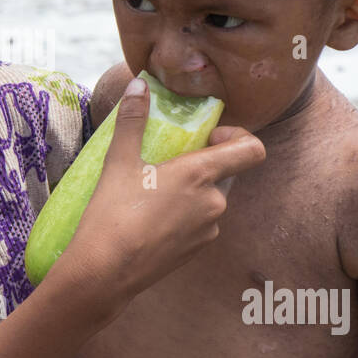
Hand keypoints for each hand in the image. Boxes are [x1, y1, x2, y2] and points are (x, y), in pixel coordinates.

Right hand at [58, 78, 265, 301]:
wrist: (105, 273)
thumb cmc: (112, 214)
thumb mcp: (118, 161)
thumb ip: (133, 121)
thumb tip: (139, 84)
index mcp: (202, 175)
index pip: (252, 149)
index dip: (237, 137)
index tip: (207, 137)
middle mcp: (215, 202)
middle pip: (226, 172)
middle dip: (203, 163)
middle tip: (167, 162)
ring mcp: (209, 230)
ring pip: (211, 198)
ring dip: (192, 190)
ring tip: (152, 192)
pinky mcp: (198, 251)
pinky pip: (200, 222)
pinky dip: (184, 215)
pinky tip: (151, 218)